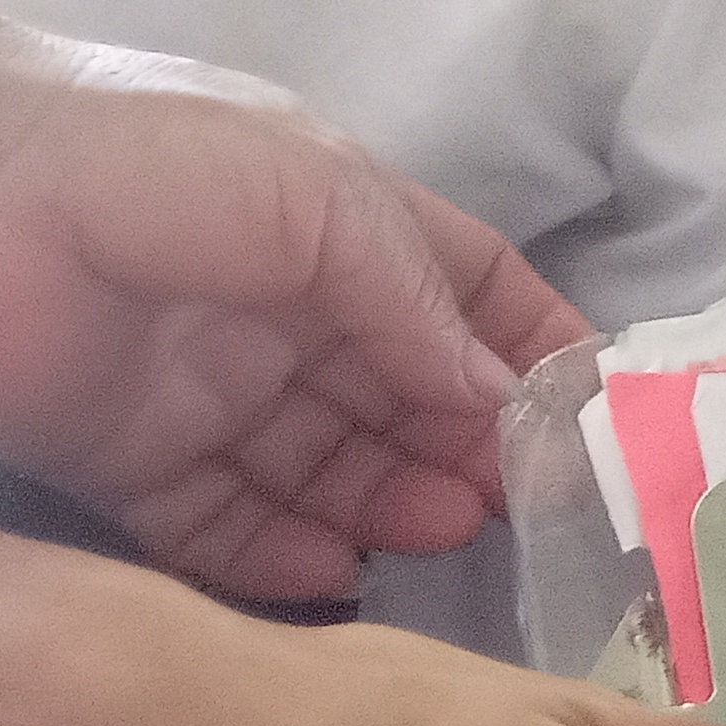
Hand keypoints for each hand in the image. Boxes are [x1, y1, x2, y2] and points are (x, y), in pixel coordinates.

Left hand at [0, 13, 589, 599]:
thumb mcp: (321, 201)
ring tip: (438, 528)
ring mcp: (211, 391)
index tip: (595, 414)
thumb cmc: (157, 156)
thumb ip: (414, 302)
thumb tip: (505, 399)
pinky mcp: (130, 459)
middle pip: (407, 398)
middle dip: (468, 447)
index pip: (472, 294)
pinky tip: (336, 569)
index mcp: (346, 231)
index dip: (535, 347)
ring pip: (327, 470)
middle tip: (517, 499)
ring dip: (390, 502)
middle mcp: (289, 316)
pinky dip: (281, 557)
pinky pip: (221, 526)